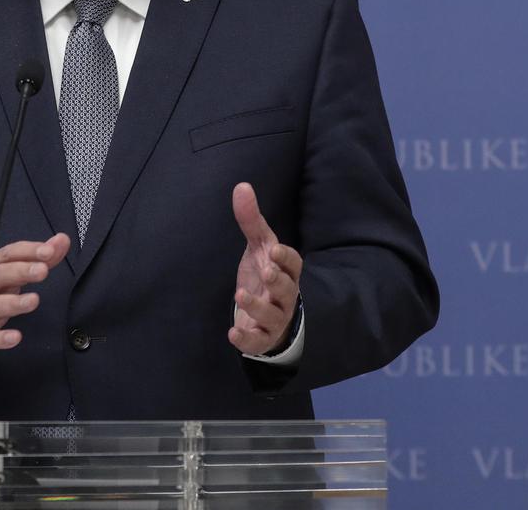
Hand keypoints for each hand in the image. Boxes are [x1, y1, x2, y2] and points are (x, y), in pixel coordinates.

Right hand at [0, 234, 70, 368]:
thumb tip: (61, 242)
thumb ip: (37, 260)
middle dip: (20, 271)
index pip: (7, 255)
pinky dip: (1, 338)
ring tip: (33, 300)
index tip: (48, 250)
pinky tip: (16, 337)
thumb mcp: (9, 277)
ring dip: (13, 302)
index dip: (27, 251)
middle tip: (42, 270)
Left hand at [228, 182, 302, 355]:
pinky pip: (258, 341)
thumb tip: (242, 185)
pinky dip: (246, 339)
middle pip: (287, 289)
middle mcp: (285, 295)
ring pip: (272, 315)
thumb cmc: (265, 275)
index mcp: (287, 271)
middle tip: (266, 271)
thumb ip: (251, 220)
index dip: (285, 257)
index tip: (274, 250)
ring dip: (258, 306)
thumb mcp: (258, 247)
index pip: (293, 264)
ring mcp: (276, 318)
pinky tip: (233, 333)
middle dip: (278, 281)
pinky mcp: (263, 338)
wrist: (267, 315)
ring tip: (240, 295)